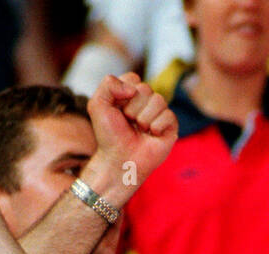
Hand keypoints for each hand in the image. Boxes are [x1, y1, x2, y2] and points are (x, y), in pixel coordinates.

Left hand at [83, 73, 177, 202]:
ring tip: (139, 130)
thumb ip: (108, 84)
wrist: (119, 160)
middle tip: (128, 123)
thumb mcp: (98, 105)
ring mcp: (159, 114)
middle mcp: (146, 102)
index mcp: (130, 94)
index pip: (133, 78)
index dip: (123, 93)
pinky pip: (169, 115)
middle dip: (132, 108)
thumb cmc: (109, 135)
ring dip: (144, 118)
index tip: (117, 109)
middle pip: (145, 89)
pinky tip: (151, 136)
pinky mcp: (171, 127)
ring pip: (159, 100)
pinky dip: (156, 127)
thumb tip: (133, 88)